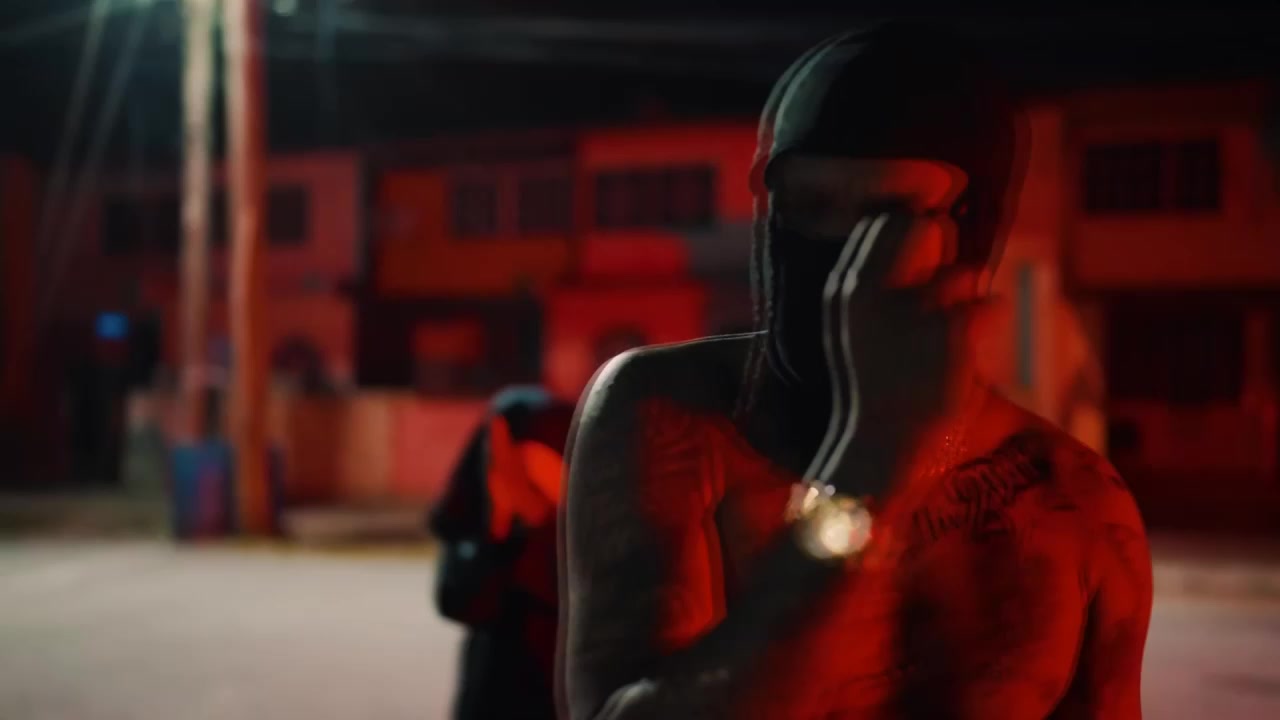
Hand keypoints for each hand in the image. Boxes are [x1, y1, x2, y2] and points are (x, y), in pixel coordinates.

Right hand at [803, 209, 998, 500]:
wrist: (878, 455)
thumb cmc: (875, 388)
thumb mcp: (860, 327)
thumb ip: (886, 278)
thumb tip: (935, 224)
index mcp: (844, 290)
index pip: (887, 220)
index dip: (913, 235)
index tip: (918, 270)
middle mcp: (870, 293)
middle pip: (926, 228)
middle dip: (943, 255)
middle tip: (939, 300)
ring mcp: (909, 312)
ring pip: (965, 273)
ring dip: (966, 301)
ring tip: (945, 339)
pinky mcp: (950, 336)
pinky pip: (991, 307)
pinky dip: (987, 327)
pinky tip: (965, 357)